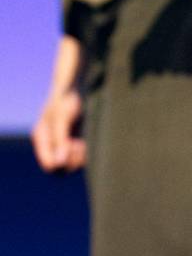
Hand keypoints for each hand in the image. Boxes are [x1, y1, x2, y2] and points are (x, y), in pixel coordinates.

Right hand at [31, 36, 85, 172]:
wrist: (78, 86)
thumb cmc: (68, 99)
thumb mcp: (63, 117)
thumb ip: (60, 140)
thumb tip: (59, 163)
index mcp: (42, 138)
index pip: (49, 165)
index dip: (61, 162)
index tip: (71, 146)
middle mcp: (51, 143)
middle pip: (60, 168)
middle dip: (71, 161)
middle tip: (79, 145)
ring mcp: (63, 143)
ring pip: (70, 165)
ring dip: (78, 158)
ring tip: (82, 143)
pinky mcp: (75, 141)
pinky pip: (79, 157)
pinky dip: (84, 154)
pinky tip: (86, 141)